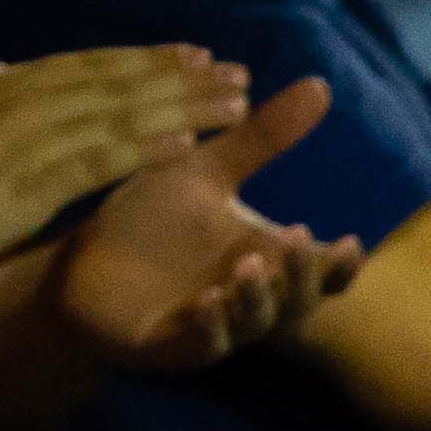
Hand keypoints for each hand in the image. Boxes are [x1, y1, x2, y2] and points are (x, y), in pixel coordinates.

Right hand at [0, 45, 248, 277]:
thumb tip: (3, 68)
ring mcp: (26, 140)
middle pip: (116, 82)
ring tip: (231, 102)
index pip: (88, 65)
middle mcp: (21, 100)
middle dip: (178, 76)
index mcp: (3, 86)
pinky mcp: (28, 184)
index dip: (144, 59)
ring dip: (180, 106)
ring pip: (118, 115)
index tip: (191, 54)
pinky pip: (98, 162)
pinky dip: (145, 148)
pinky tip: (186, 143)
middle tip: (233, 70)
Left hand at [41, 81, 360, 371]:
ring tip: (248, 263)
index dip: (340, 264)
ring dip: (255, 295)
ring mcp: (215, 327)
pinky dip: (210, 325)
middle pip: (297, 300)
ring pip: (253, 322)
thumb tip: (320, 85)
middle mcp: (249, 299)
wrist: (78, 265)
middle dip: (300, 274)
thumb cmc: (150, 220)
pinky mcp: (172, 346)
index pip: (321, 273)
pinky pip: (202, 344)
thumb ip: (260, 137)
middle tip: (293, 238)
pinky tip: (207, 300)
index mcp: (262, 257)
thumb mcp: (205, 171)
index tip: (352, 240)